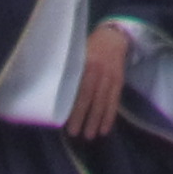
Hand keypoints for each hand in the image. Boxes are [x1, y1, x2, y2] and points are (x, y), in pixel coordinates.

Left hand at [70, 21, 130, 138]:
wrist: (113, 37)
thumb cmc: (89, 47)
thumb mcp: (78, 52)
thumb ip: (69, 68)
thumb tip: (53, 90)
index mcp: (85, 61)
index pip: (77, 85)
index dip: (71, 102)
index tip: (63, 118)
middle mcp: (98, 69)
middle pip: (89, 96)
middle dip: (82, 116)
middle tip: (74, 133)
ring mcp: (110, 76)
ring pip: (102, 101)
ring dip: (96, 120)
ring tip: (89, 136)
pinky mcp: (119, 81)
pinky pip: (114, 101)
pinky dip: (110, 116)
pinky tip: (105, 129)